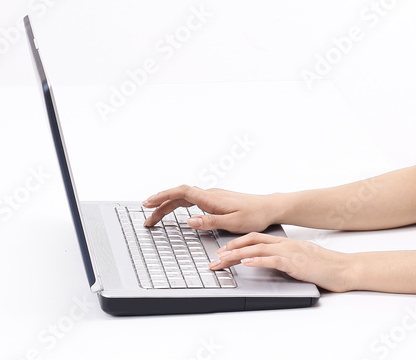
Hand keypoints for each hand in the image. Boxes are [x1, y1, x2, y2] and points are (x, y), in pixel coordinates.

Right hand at [142, 184, 277, 233]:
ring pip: (184, 197)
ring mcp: (212, 196)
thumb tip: (190, 220)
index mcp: (211, 198)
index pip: (181, 192)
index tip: (149, 202)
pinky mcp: (215, 199)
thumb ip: (210, 221)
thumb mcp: (233, 223)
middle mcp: (210, 194)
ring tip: (156, 215)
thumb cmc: (255, 215)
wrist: (269, 207)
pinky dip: (178, 204)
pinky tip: (175, 210)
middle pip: (178, 195)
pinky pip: (191, 199)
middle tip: (147, 216)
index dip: (163, 196)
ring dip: (168, 205)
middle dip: (160, 204)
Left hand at [210, 232, 354, 292]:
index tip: (222, 249)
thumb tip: (270, 263)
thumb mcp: (300, 259)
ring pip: (258, 249)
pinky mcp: (295, 263)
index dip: (237, 242)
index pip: (255, 238)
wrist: (344, 268)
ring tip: (222, 260)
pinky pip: (273, 260)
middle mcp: (285, 244)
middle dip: (230, 249)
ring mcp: (290, 252)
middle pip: (251, 242)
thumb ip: (285, 258)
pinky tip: (246, 263)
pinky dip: (257, 260)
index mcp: (285, 243)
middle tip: (214, 258)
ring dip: (237, 254)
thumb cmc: (325, 266)